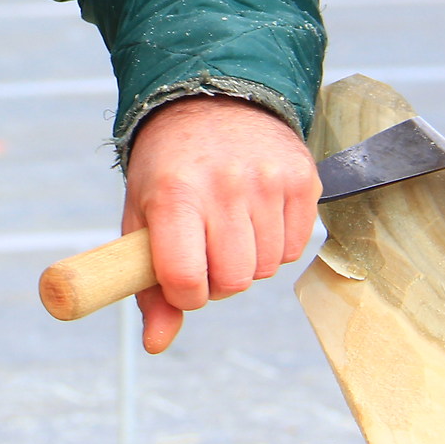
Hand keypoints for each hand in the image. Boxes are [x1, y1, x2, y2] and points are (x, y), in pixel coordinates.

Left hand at [121, 96, 319, 352]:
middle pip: (234, 282)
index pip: (186, 280)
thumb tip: (157, 345)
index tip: (182, 278)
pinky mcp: (302, 178)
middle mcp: (225, 185)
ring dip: (248, 262)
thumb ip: (148, 287)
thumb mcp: (142, 218)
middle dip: (218, 280)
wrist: (212, 98)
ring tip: (229, 226)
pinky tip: (255, 214)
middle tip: (206, 249)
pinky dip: (275, 244)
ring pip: (267, 269)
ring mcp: (269, 180)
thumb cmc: (170, 168)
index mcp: (174, 195)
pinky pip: (295, 248)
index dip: (185, 293)